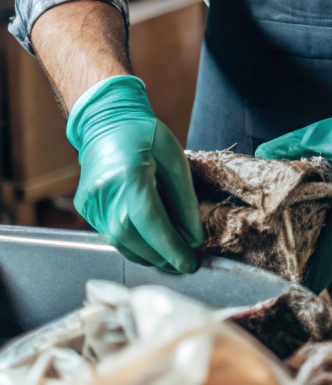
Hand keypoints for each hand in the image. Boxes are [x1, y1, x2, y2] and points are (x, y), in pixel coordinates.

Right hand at [67, 75, 202, 272]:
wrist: (108, 121)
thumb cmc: (147, 135)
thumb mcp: (175, 159)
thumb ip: (184, 199)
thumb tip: (193, 236)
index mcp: (129, 175)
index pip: (150, 221)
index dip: (170, 246)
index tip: (190, 261)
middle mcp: (104, 193)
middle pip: (133, 238)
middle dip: (161, 255)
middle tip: (185, 263)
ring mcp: (90, 202)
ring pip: (119, 243)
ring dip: (147, 255)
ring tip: (171, 258)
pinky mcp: (86, 208)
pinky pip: (110, 234)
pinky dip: (132, 243)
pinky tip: (151, 244)